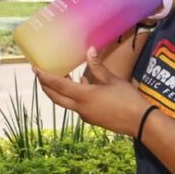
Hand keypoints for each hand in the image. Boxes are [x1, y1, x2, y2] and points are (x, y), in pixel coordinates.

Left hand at [34, 47, 150, 136]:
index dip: (45, 77)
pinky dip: (73, 96)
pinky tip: (82, 86)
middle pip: (56, 97)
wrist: (139, 122)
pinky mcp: (92, 119)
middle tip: (40, 74)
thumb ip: (98, 67)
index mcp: (84, 96)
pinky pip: (76, 106)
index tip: (35, 68)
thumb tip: (89, 51)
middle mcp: (80, 108)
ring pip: (65, 102)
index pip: (58, 85)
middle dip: (46, 86)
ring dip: (59, 92)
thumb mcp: (113, 80)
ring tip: (59, 78)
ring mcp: (85, 115)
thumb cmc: (128, 99)